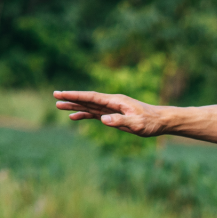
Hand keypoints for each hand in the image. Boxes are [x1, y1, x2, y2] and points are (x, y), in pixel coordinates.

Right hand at [53, 90, 168, 136]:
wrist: (161, 121)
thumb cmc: (151, 122)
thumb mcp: (137, 124)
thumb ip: (120, 121)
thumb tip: (102, 120)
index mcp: (116, 101)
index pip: (92, 97)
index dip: (76, 95)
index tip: (62, 93)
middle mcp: (112, 102)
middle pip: (88, 99)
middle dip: (71, 98)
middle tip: (55, 96)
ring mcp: (112, 108)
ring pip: (90, 106)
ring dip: (75, 106)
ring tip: (59, 107)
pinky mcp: (114, 115)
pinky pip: (96, 113)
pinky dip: (85, 114)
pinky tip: (74, 117)